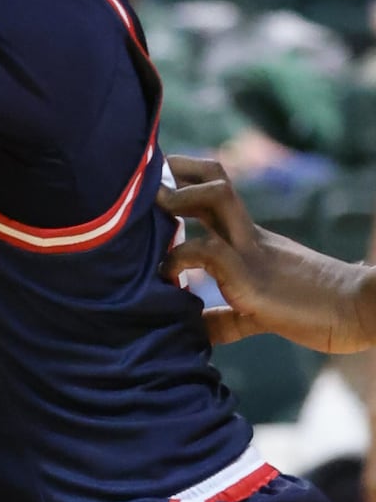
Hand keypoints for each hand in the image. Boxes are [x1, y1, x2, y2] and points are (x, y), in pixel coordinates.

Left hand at [160, 154, 374, 352]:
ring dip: (180, 199)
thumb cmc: (318, 311)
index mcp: (250, 237)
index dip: (182, 182)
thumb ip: (227, 316)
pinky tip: (168, 277)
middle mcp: (248, 235)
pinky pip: (209, 251)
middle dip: (176, 171)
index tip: (151, 189)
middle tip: (146, 186)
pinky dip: (180, 259)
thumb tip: (198, 330)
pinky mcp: (252, 277)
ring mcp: (251, 251)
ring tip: (157, 216)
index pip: (213, 191)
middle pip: (214, 177)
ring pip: (216, 195)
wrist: (363, 313)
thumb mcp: (260, 310)